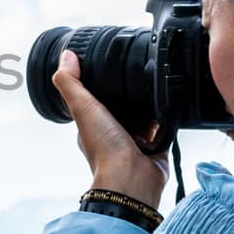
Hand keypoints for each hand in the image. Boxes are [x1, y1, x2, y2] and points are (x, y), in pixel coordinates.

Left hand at [50, 49, 168, 208]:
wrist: (133, 177)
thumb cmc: (105, 148)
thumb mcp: (83, 108)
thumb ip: (71, 83)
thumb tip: (65, 56)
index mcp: (94, 125)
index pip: (96, 99)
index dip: (102, 85)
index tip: (110, 66)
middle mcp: (113, 134)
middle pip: (123, 106)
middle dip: (130, 94)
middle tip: (138, 76)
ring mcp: (135, 141)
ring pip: (145, 115)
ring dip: (150, 105)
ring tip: (154, 88)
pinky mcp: (157, 147)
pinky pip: (164, 128)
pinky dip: (166, 119)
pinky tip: (168, 106)